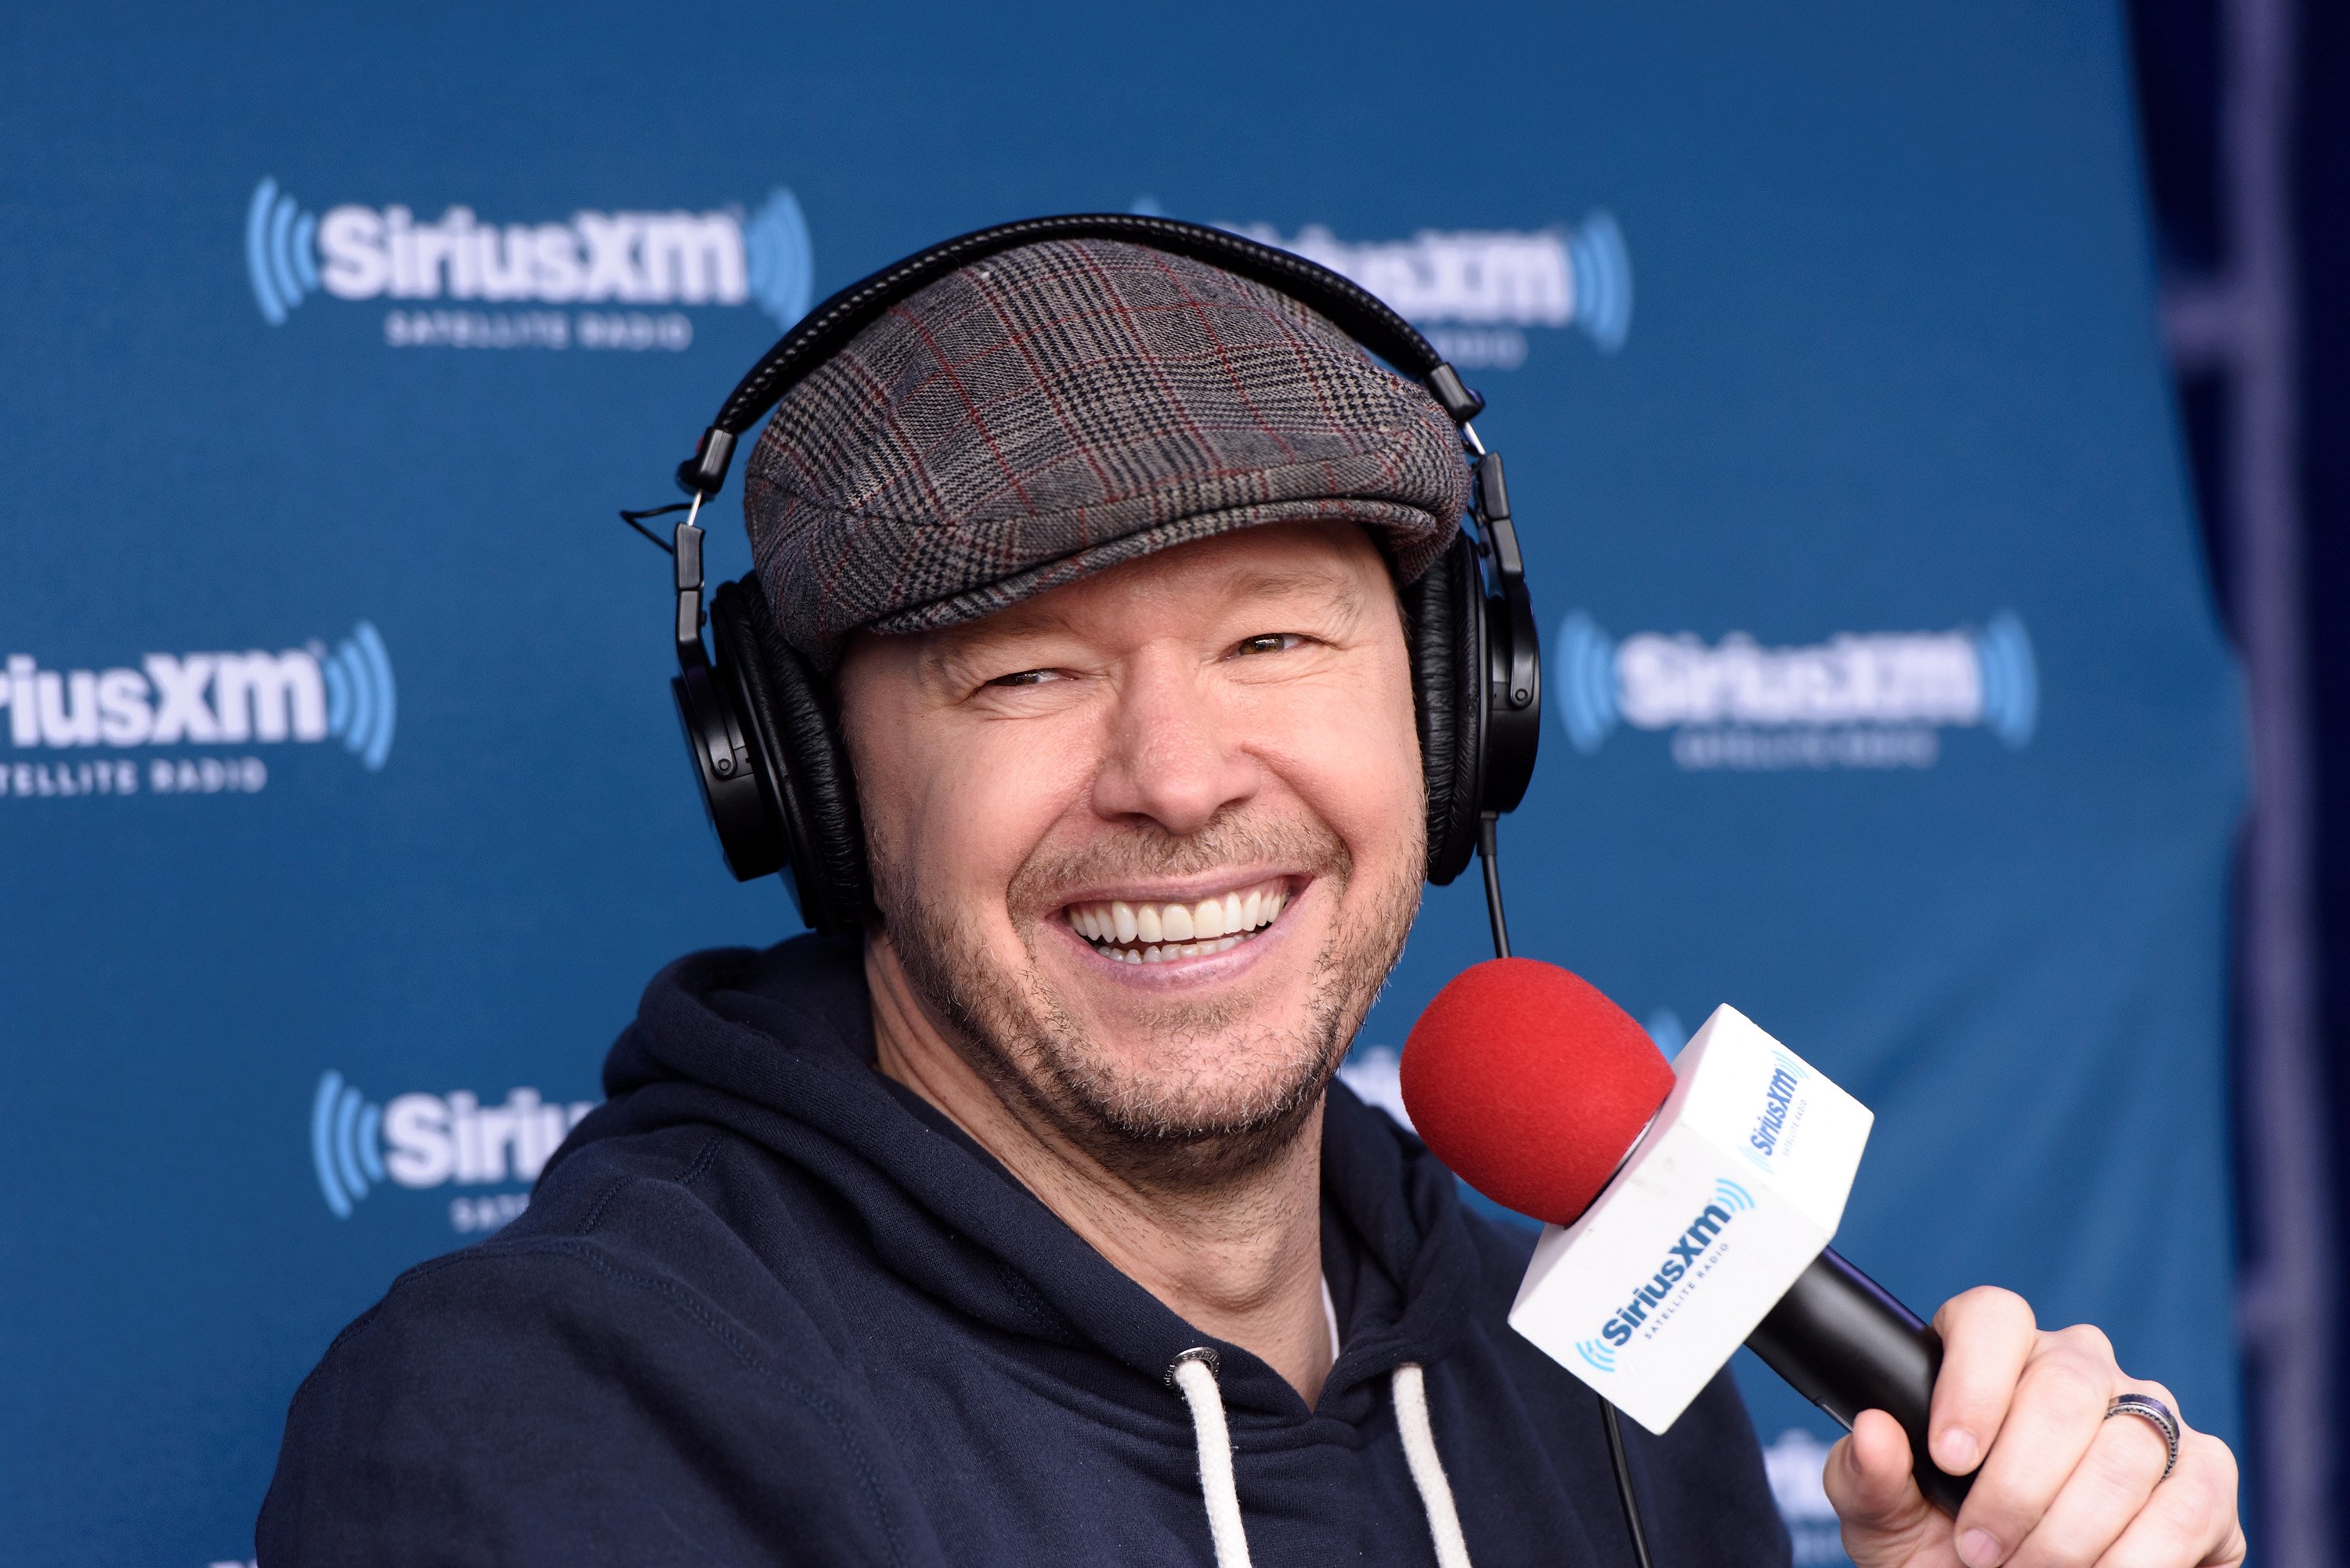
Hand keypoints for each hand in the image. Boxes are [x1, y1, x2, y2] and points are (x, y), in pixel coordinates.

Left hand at [1821, 1287, 2244, 1567]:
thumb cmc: (1940, 1548)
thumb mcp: (1885, 1521)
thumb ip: (1865, 1477)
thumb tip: (1872, 1432)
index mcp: (1994, 1354)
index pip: (1993, 1317)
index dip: (1972, 1384)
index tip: (1950, 1457)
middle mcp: (2080, 1368)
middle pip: (2063, 1389)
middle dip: (2017, 1487)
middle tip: (1979, 1551)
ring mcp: (2149, 1416)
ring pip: (2125, 1452)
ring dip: (2070, 1532)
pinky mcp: (2205, 1476)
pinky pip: (2191, 1501)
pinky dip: (2140, 1555)